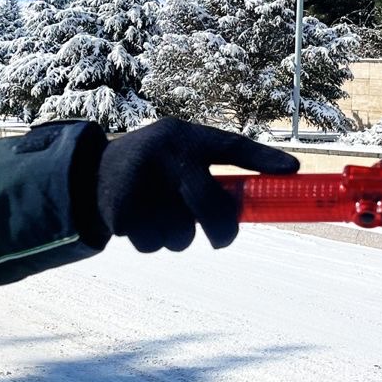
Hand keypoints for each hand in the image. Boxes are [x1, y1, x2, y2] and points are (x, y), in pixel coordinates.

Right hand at [96, 118, 299, 251]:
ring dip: (178, 236)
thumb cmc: (151, 169)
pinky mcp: (123, 211)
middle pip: (212, 207)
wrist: (88, 176)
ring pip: (183, 234)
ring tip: (159, 216)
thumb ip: (212, 172)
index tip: (293, 171)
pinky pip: (155, 244)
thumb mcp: (178, 155)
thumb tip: (263, 199)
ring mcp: (143, 183)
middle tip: (222, 237)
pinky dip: (151, 241)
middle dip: (223, 231)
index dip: (264, 158)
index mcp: (185, 138)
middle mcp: (165, 155)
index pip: (231, 144)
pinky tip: (138, 222)